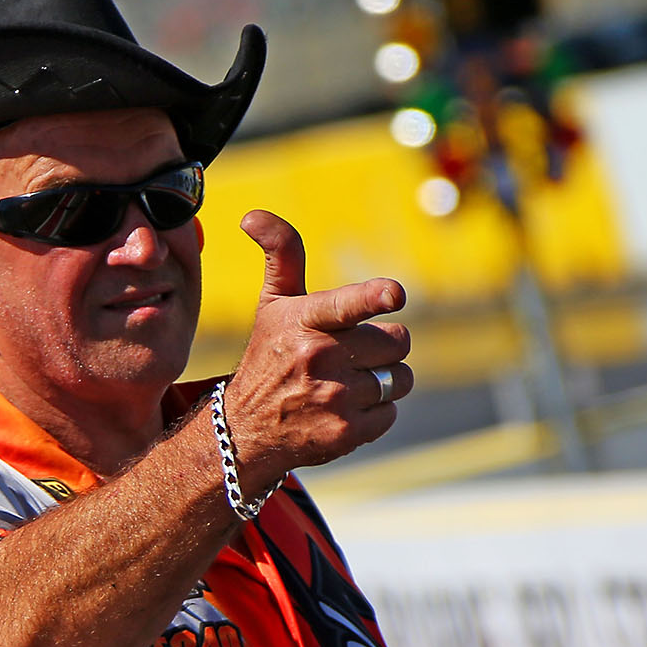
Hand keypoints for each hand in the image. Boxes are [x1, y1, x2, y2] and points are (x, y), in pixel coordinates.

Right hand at [220, 210, 413, 484]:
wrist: (245, 429)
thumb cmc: (269, 355)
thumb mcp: (272, 304)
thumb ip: (282, 255)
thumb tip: (251, 214)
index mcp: (302, 320)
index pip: (344, 304)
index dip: (373, 297)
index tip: (394, 293)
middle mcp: (317, 358)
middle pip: (396, 341)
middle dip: (382, 347)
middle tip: (352, 355)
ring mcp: (333, 398)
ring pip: (400, 378)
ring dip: (384, 380)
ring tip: (348, 383)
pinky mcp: (346, 432)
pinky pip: (391, 412)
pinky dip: (376, 412)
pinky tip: (345, 410)